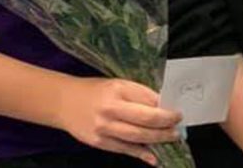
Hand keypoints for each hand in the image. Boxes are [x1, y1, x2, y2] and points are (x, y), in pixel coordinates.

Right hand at [56, 77, 181, 165]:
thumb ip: (138, 94)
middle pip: (145, 119)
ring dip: (158, 139)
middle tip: (178, 126)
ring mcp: (104, 127)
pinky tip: (154, 157)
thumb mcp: (118, 85)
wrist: (64, 102)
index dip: (166, 107)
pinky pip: (124, 149)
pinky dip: (141, 154)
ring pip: (137, 136)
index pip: (148, 99)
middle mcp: (111, 108)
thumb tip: (162, 106)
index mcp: (118, 89)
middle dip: (166, 124)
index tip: (178, 111)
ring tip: (172, 138)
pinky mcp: (99, 142)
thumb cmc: (95, 91)